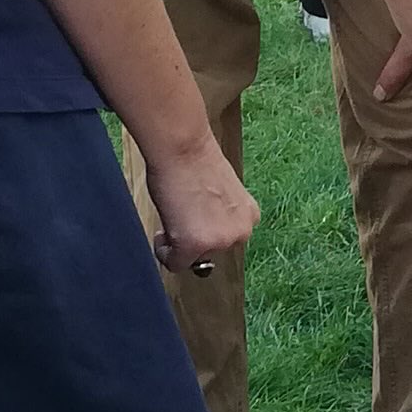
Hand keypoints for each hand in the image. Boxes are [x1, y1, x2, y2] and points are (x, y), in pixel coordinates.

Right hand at [144, 131, 258, 269]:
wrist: (183, 147)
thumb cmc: (195, 160)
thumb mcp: (221, 193)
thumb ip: (219, 214)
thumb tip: (204, 226)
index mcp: (249, 216)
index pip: (225, 239)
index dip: (204, 230)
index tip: (194, 219)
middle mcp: (240, 231)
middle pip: (209, 251)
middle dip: (194, 237)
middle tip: (180, 214)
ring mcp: (219, 241)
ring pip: (192, 258)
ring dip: (180, 242)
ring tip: (174, 214)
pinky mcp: (195, 245)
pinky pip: (176, 263)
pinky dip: (164, 252)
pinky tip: (162, 233)